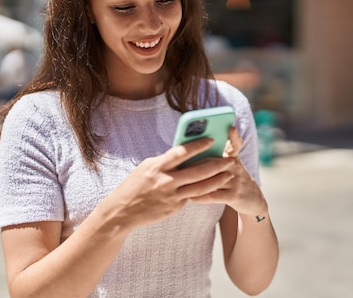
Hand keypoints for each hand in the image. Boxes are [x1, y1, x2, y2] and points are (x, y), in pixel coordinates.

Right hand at [101, 138, 233, 229]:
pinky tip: (215, 187)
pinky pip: (192, 197)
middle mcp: (166, 181)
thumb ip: (165, 162)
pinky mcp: (174, 207)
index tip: (212, 139)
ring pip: (201, 187)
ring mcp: (171, 196)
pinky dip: (204, 191)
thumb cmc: (134, 185)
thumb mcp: (147, 168)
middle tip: (230, 160)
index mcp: (157, 166)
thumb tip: (184, 154)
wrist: (122, 212)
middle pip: (197, 171)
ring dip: (217, 180)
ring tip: (229, 174)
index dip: (198, 145)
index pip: (182, 152)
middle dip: (216, 165)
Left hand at [189, 127, 267, 216]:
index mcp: (234, 158)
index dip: (234, 136)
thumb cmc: (234, 179)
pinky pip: (214, 195)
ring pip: (212, 180)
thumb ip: (216, 157)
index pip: (235, 145)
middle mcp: (236, 167)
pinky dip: (201, 197)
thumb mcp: (231, 165)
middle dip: (196, 164)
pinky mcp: (235, 196)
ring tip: (181, 182)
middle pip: (214, 163)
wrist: (252, 200)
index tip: (231, 128)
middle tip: (179, 165)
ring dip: (195, 182)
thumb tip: (192, 151)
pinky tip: (190, 197)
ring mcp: (236, 182)